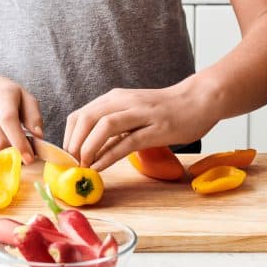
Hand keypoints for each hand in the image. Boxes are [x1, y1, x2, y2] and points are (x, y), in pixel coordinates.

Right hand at [0, 66, 42, 162]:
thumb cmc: (4, 94)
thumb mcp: (24, 97)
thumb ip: (34, 116)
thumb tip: (39, 136)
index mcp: (1, 95)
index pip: (8, 121)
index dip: (19, 142)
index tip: (29, 158)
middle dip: (13, 155)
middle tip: (26, 160)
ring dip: (6, 153)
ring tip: (14, 144)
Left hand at [63, 80, 217, 169]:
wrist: (199, 99)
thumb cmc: (166, 109)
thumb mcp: (134, 111)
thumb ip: (115, 125)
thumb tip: (94, 147)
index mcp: (115, 98)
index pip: (80, 115)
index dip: (68, 136)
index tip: (67, 156)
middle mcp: (124, 102)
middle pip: (86, 119)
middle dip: (73, 144)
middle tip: (71, 164)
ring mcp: (140, 114)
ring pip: (103, 127)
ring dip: (88, 148)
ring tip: (83, 166)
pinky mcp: (156, 129)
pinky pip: (126, 142)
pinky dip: (108, 156)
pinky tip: (100, 167)